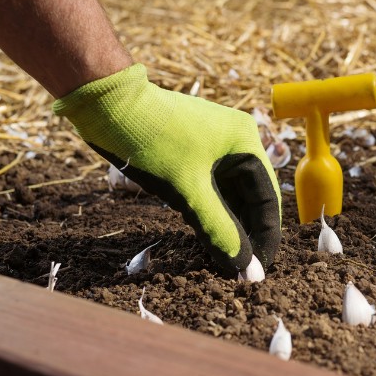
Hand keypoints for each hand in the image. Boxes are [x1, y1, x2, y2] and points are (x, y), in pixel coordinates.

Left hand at [53, 64, 280, 275]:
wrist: (107, 105)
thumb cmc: (151, 141)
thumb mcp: (187, 191)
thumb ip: (219, 231)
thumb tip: (247, 270)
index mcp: (246, 143)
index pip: (269, 198)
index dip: (266, 236)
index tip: (260, 269)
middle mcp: (238, 142)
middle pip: (252, 198)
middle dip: (247, 234)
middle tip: (241, 270)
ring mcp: (217, 146)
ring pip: (232, 196)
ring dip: (229, 226)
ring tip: (225, 261)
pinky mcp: (197, 152)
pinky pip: (213, 189)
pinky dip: (212, 213)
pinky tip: (208, 238)